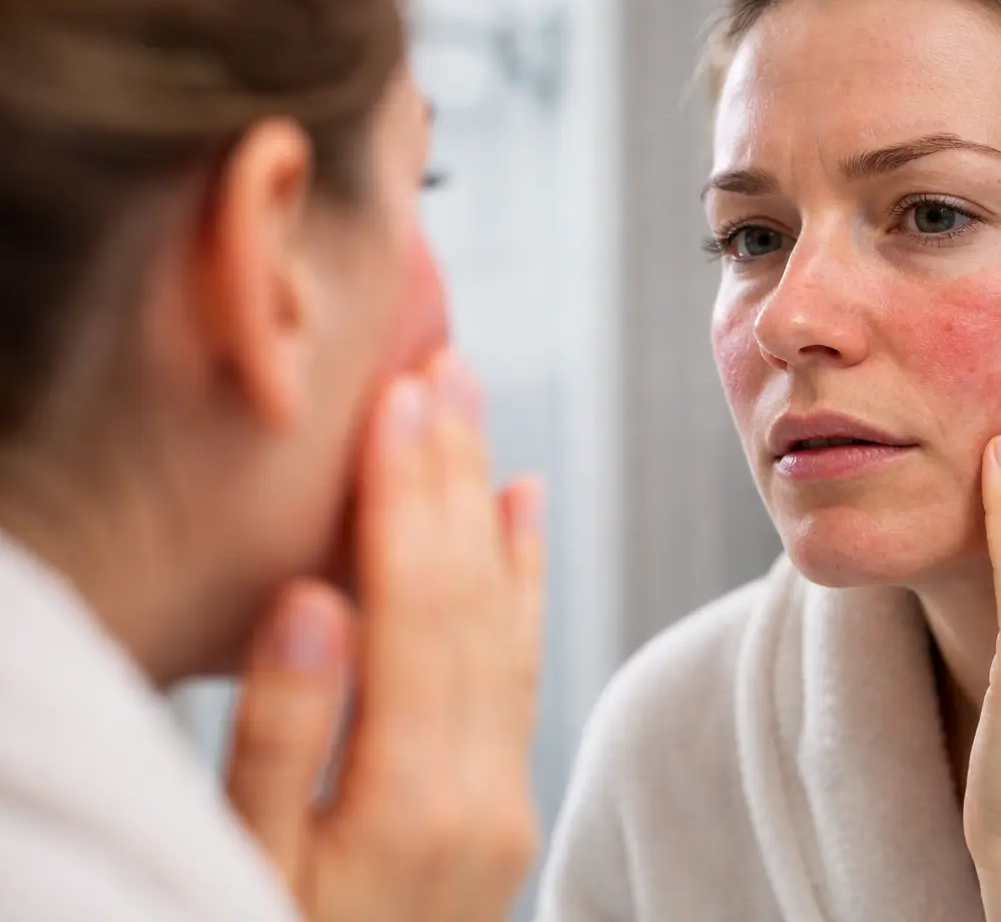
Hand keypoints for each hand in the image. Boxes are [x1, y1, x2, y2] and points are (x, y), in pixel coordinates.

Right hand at [226, 352, 544, 920]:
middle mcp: (480, 782)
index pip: (416, 604)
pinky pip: (522, 666)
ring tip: (475, 414)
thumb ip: (283, 736)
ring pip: (506, 619)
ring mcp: (503, 790)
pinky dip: (524, 580)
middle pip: (470, 594)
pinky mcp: (503, 795)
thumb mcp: (243, 867)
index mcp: (411, 794)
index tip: (401, 392)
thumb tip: (317, 595)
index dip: (406, 494)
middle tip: (445, 366)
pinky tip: (521, 509)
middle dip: (452, 474)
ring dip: (486, 508)